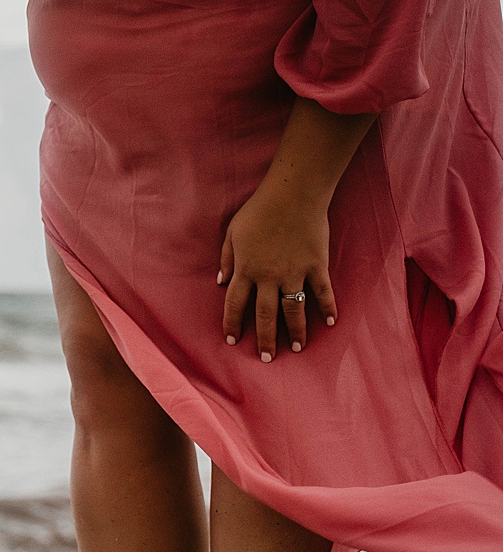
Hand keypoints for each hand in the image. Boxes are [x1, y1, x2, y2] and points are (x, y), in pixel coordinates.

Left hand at [218, 186, 337, 361]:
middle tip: (266, 358)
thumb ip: (227, 258)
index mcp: (246, 270)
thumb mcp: (232, 233)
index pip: (235, 304)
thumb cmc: (259, 210)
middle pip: (265, 315)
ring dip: (296, 331)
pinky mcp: (316, 265)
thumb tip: (221, 282)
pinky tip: (330, 323)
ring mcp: (294, 273)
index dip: (233, 324)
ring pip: (294, 310)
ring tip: (297, 348)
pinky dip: (328, 308)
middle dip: (265, 339)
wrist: (293, 194)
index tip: (232, 341)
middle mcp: (269, 277)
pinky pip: (323, 292)